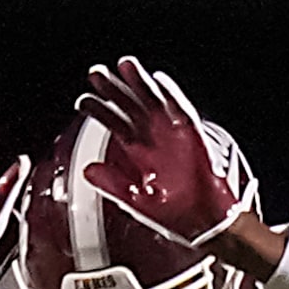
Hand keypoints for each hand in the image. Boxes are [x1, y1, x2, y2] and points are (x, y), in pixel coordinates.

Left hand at [75, 57, 254, 256]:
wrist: (205, 222)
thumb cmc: (176, 215)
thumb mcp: (137, 201)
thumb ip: (112, 184)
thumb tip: (87, 170)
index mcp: (141, 155)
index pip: (117, 126)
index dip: (101, 112)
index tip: (83, 100)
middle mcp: (155, 140)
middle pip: (132, 108)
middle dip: (115, 90)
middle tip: (96, 74)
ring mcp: (174, 135)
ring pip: (154, 102)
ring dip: (140, 84)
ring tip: (125, 66)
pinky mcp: (193, 136)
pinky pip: (181, 110)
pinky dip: (171, 95)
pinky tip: (158, 81)